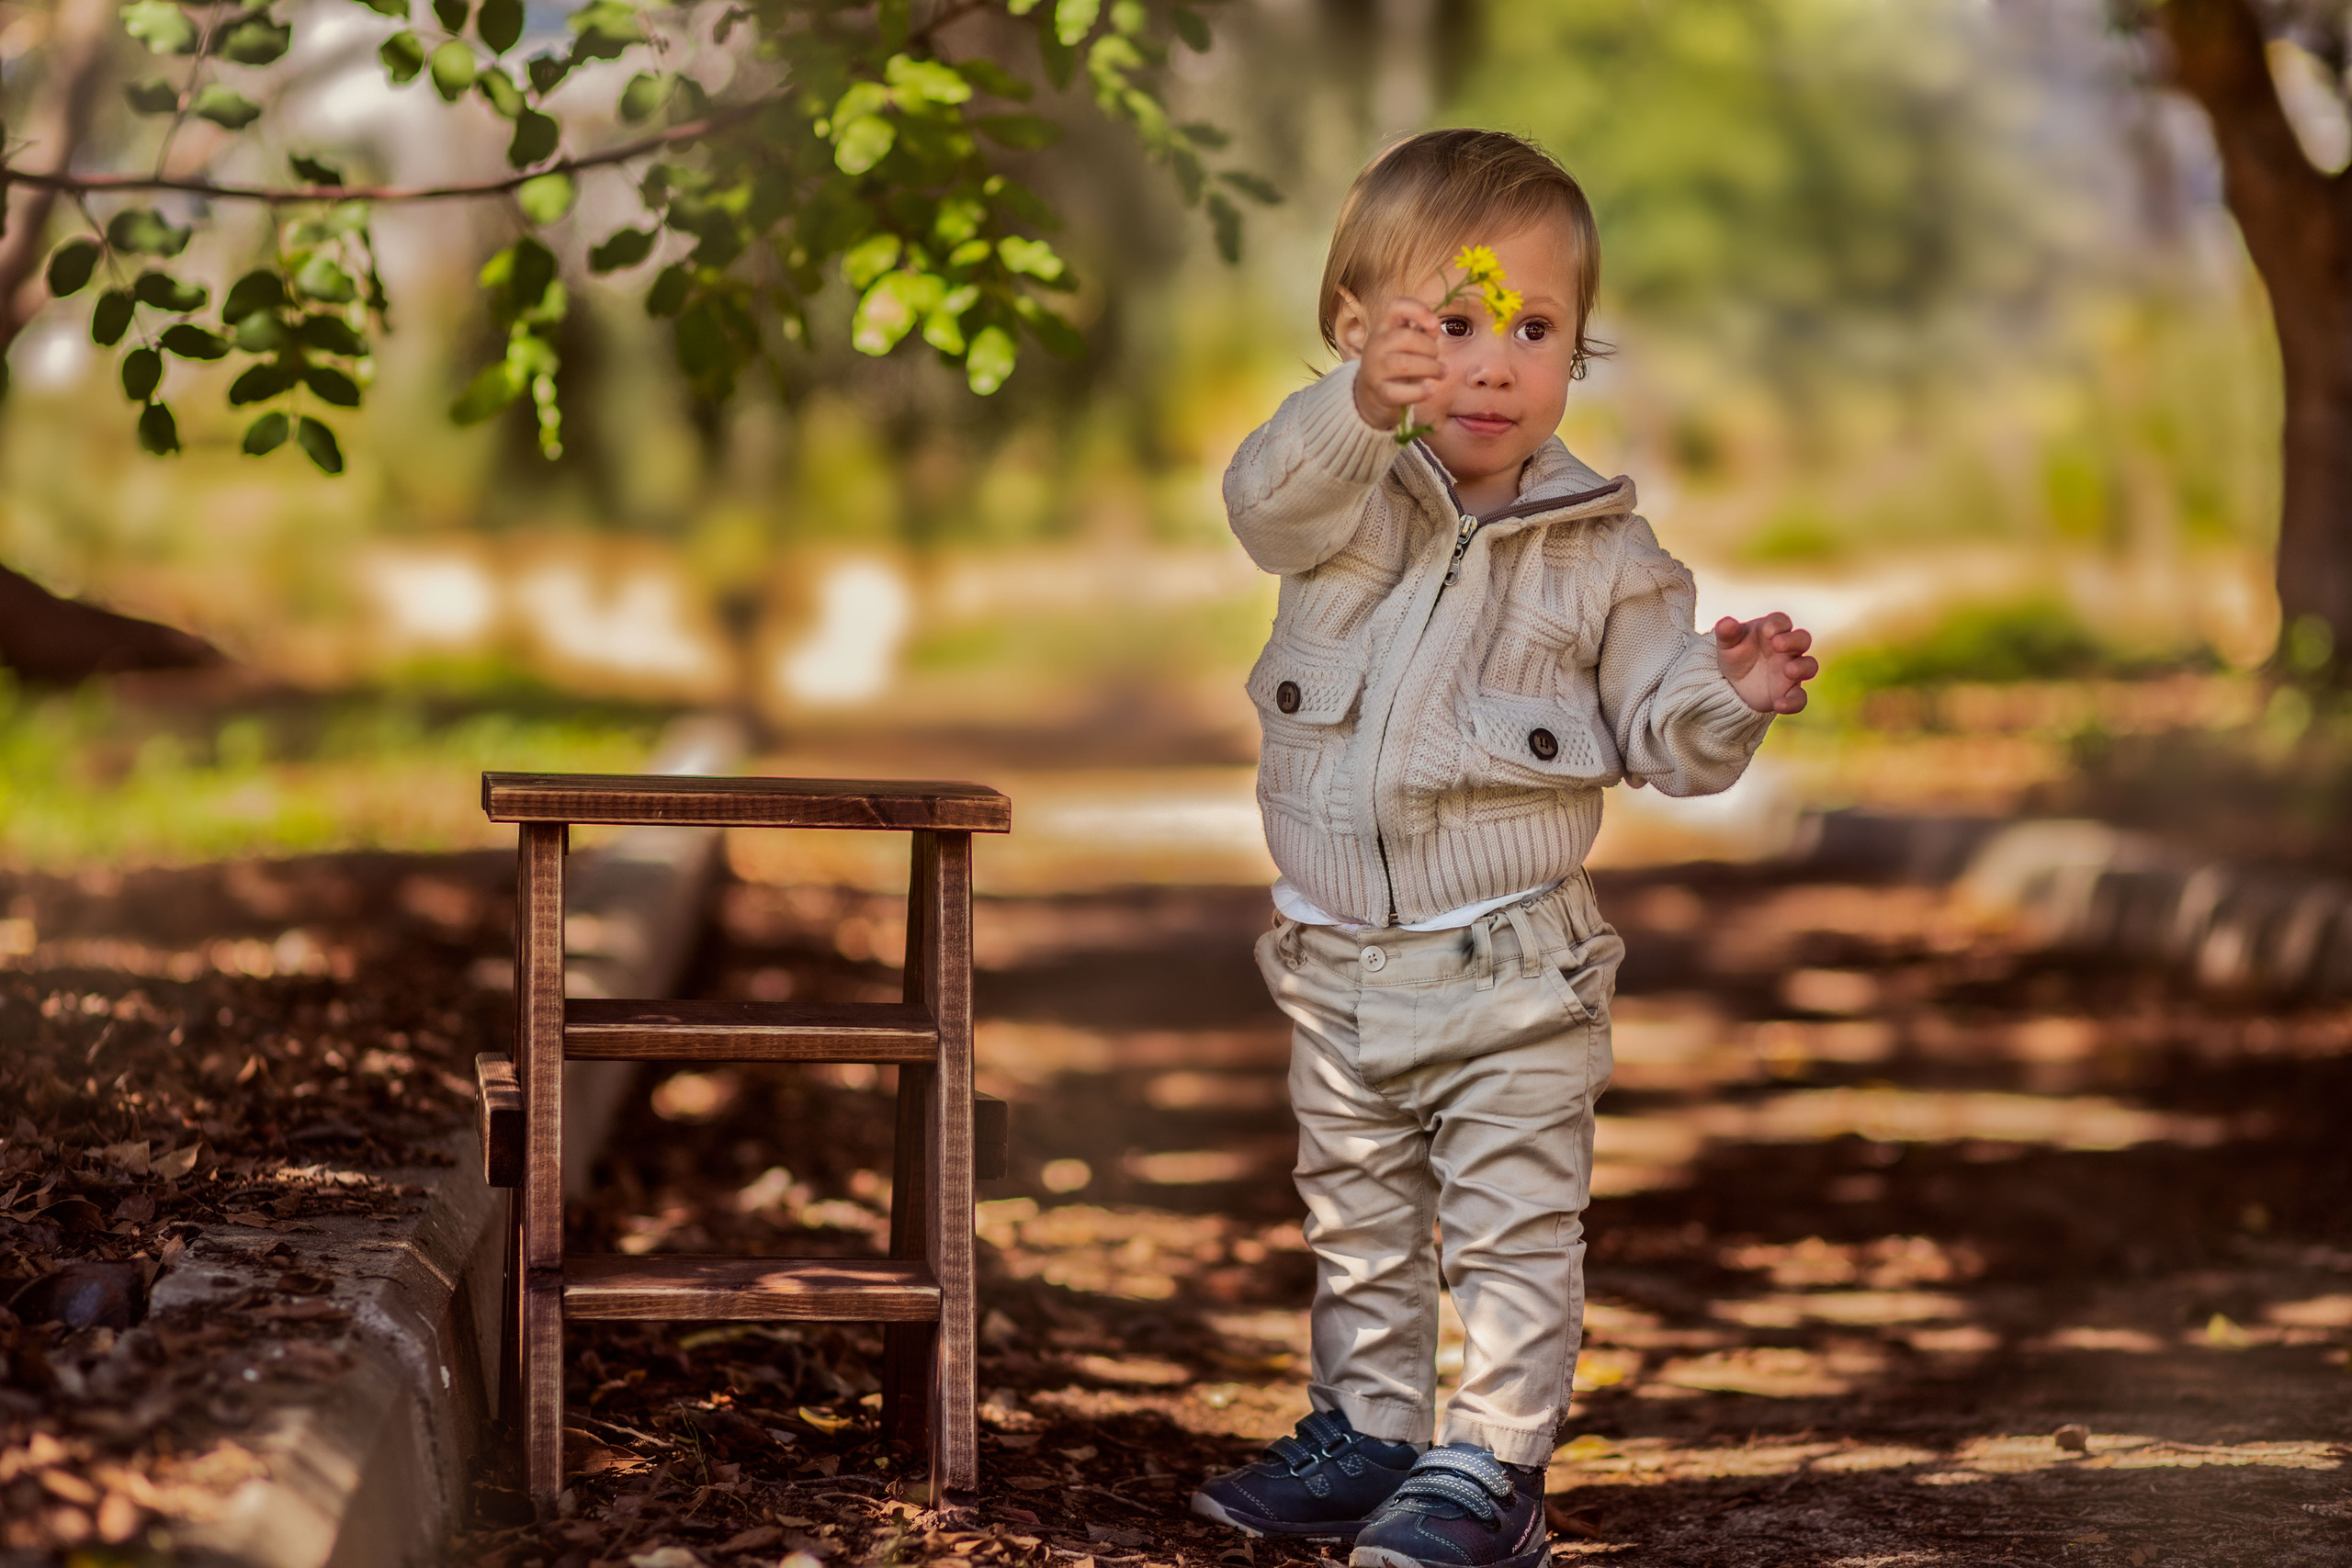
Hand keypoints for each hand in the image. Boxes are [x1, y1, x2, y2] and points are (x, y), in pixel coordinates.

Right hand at [1352, 296, 1446, 428]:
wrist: (1371, 394)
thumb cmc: (1398, 363)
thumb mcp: (1410, 344)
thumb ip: (1424, 332)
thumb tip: (1434, 326)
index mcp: (1385, 327)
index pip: (1396, 307)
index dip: (1418, 310)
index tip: (1434, 324)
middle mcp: (1376, 344)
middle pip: (1406, 337)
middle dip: (1430, 348)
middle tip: (1437, 359)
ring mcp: (1374, 369)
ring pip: (1404, 365)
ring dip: (1430, 368)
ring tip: (1441, 373)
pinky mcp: (1378, 392)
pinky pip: (1399, 392)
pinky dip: (1419, 392)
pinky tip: (1429, 390)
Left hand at [1715, 612, 1816, 714]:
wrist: (1733, 685)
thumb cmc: (1735, 655)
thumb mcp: (1727, 645)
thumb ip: (1726, 632)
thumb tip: (1727, 623)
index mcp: (1772, 631)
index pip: (1781, 622)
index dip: (1777, 624)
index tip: (1767, 630)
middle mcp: (1788, 649)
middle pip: (1803, 638)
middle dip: (1793, 640)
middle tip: (1777, 645)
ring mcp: (1792, 670)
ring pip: (1809, 665)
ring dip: (1802, 667)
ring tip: (1788, 671)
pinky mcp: (1790, 692)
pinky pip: (1800, 698)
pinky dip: (1793, 702)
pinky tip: (1779, 705)